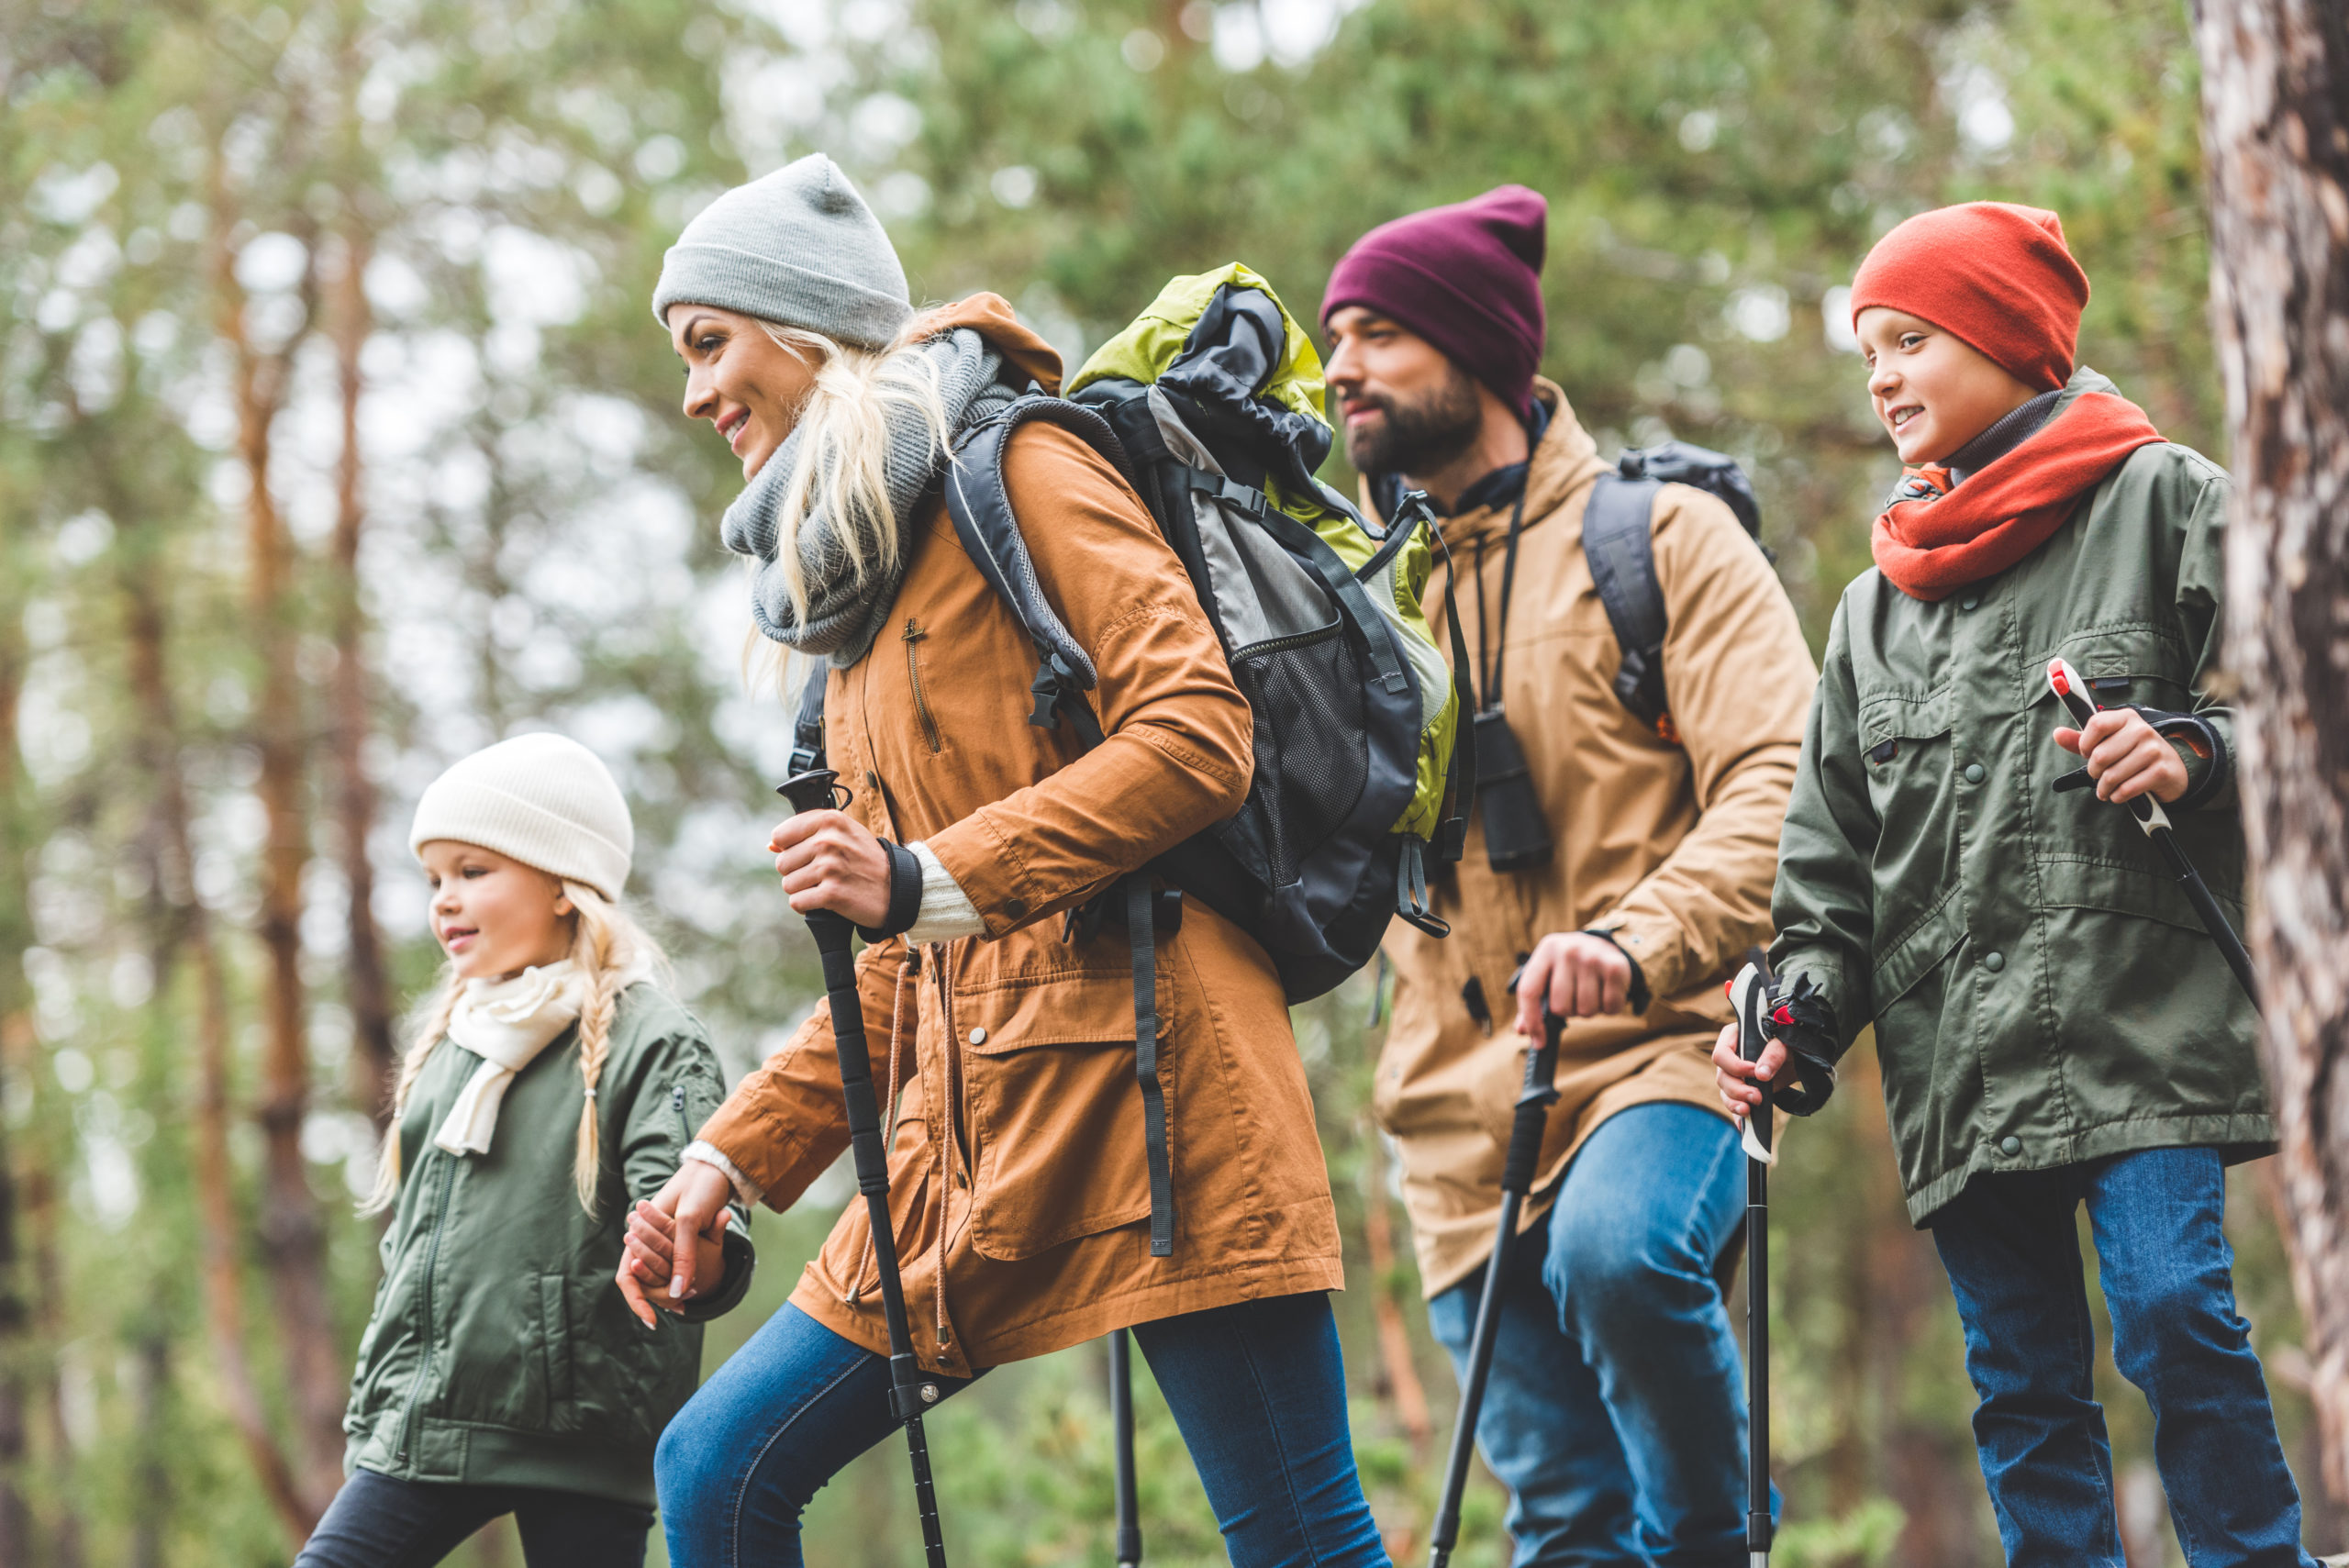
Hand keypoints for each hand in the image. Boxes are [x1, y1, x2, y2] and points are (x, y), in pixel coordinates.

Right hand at [616, 1161, 735, 1326]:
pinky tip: (693, 1291)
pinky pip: (672, 1269)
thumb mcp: (692, 1220)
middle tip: (682, 1310)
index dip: (637, 1302)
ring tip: (687, 1306)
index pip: (627, 1278)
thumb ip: (684, 1254)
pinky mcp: (676, 1240)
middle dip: (659, 1300)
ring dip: (671, 1293)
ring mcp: (660, 1241)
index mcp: (639, 1234)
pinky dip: (681, 1281)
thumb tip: (680, 1292)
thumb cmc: (700, 1188)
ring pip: (657, 1278)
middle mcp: (645, 1240)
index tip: (652, 1321)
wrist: (715, 1167)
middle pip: (642, 1282)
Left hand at [769, 809, 890, 927]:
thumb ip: (806, 834)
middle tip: (824, 874)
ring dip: (804, 890)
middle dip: (798, 872)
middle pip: (782, 863)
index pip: (780, 836)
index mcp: (829, 820)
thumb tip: (770, 845)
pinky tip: (827, 900)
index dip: (791, 848)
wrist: (899, 887)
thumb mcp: (842, 834)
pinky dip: (808, 905)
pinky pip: (797, 902)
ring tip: (827, 885)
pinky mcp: (831, 893)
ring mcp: (830, 867)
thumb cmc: (866, 860)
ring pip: (788, 884)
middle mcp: (828, 840)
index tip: (810, 854)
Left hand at [1514, 932, 1632, 1036]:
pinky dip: (1610, 1009)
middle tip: (1576, 996)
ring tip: (1592, 992)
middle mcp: (1567, 951)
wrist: (1605, 944)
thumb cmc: (1570, 966)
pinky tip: (1607, 992)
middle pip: (1560, 1007)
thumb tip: (1521, 1029)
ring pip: (1585, 1010)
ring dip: (1590, 1010)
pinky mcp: (1615, 967)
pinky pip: (1610, 1007)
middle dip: (1568, 1011)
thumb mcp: (1548, 973)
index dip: (1532, 1021)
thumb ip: (1533, 1000)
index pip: (1529, 991)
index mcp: (1546, 950)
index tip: (1539, 1043)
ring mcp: (1592, 957)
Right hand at [1712, 1021, 1785, 1120]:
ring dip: (1735, 1104)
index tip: (1754, 1072)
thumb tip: (1761, 1075)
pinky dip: (1739, 1116)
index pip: (1721, 1054)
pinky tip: (1743, 1125)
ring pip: (1726, 1093)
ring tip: (1748, 1111)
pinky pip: (1735, 1104)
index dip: (1734, 1066)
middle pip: (1722, 1078)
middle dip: (1737, 1090)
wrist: (1798, 1055)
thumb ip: (1773, 1054)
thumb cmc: (1788, 1041)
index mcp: (1733, 1038)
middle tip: (1757, 1097)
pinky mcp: (1742, 1091)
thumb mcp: (1784, 1043)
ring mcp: (1734, 1076)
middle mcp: (1729, 1058)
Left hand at [2054, 708, 2187, 805]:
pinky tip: (2118, 794)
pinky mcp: (2160, 771)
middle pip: (2100, 755)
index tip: (2087, 753)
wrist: (2171, 769)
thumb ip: (2080, 740)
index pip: (2096, 724)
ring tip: (2106, 789)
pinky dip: (2117, 796)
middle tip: (2098, 775)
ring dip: (2104, 788)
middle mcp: (2142, 730)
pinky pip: (2127, 788)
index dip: (2085, 743)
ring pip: (2112, 775)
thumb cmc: (2131, 753)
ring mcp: (2153, 750)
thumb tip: (2057, 733)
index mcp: (2125, 717)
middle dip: (2093, 771)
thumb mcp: (2107, 742)